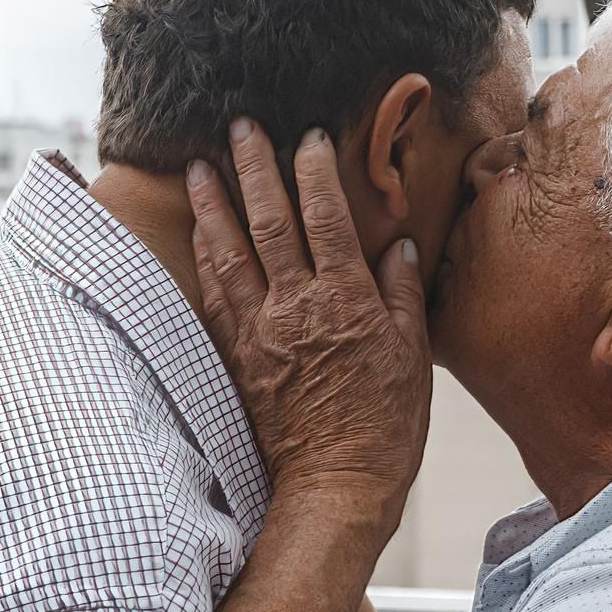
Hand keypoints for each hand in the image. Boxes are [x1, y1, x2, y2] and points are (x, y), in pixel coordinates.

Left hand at [186, 118, 430, 527]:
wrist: (335, 485)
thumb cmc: (386, 426)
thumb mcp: (413, 356)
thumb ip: (401, 295)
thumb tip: (398, 247)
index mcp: (346, 300)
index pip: (326, 218)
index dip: (313, 171)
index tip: (307, 136)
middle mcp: (296, 307)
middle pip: (269, 222)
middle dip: (252, 168)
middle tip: (238, 126)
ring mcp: (260, 331)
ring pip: (230, 252)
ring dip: (214, 204)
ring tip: (200, 166)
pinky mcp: (238, 357)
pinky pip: (214, 296)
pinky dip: (204, 257)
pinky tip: (198, 232)